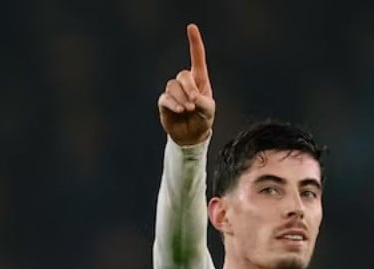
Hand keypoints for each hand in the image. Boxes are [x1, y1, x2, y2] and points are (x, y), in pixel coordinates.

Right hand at [158, 24, 214, 145]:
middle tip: (195, 104)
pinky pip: (165, 98)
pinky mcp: (165, 102)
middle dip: (189, 88)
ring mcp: (174, 92)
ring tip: (188, 110)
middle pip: (183, 75)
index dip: (194, 43)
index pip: (197, 58)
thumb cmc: (203, 120)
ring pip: (173, 87)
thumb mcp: (209, 111)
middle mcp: (186, 83)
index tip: (191, 27)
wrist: (192, 136)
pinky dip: (173, 104)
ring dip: (182, 99)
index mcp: (199, 81)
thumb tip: (191, 99)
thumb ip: (203, 102)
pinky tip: (180, 111)